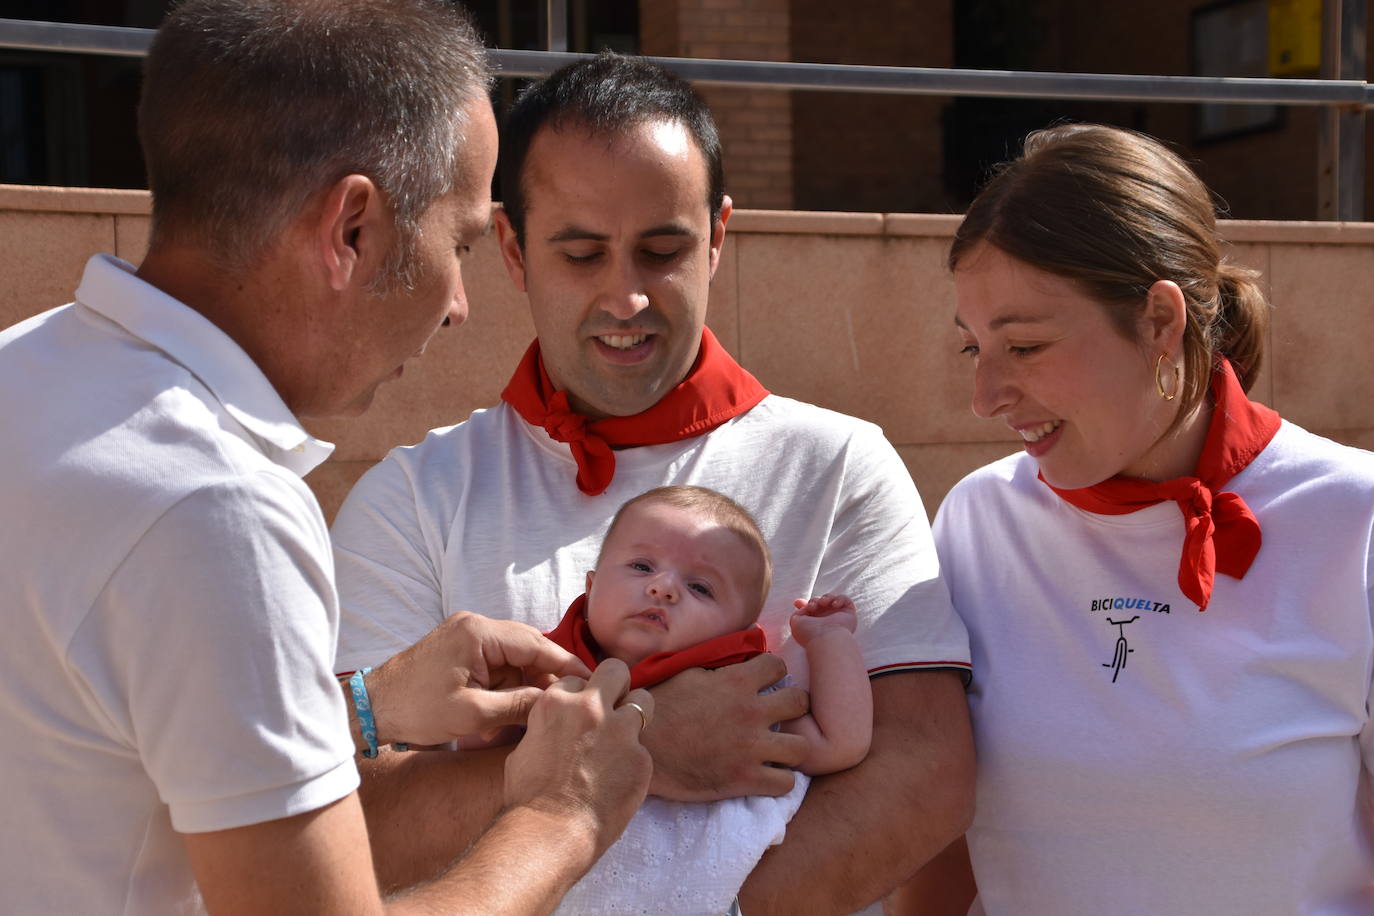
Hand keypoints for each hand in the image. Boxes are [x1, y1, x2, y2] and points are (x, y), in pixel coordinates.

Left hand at [367, 611, 590, 746]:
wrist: (372, 709)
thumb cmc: (417, 710)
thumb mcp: (475, 714)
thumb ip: (520, 705)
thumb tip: (558, 705)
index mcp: (478, 633)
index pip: (536, 644)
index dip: (565, 664)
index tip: (590, 680)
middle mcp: (475, 625)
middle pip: (528, 647)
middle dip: (548, 675)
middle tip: (570, 701)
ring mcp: (467, 635)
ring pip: (515, 656)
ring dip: (528, 682)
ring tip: (542, 710)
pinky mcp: (461, 649)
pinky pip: (498, 663)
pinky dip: (509, 683)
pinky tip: (515, 707)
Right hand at [503, 659, 653, 860]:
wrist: (550, 832)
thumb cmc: (528, 797)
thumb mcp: (525, 748)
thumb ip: (549, 727)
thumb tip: (557, 729)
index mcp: (557, 702)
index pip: (577, 679)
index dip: (580, 696)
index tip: (580, 712)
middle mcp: (591, 708)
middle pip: (616, 671)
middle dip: (616, 685)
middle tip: (612, 707)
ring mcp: (620, 731)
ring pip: (643, 701)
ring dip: (634, 715)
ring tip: (623, 739)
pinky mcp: (641, 758)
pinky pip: (643, 749)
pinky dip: (633, 761)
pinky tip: (618, 780)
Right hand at [642, 653, 809, 801]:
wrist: (640, 749)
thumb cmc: (659, 708)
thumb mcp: (688, 675)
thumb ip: (720, 671)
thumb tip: (738, 664)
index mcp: (736, 681)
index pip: (778, 666)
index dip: (773, 673)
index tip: (766, 683)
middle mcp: (751, 712)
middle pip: (801, 702)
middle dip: (793, 707)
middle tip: (779, 716)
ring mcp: (751, 748)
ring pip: (802, 746)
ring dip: (791, 747)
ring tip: (778, 749)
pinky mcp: (745, 780)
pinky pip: (786, 783)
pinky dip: (780, 780)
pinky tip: (768, 775)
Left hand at [789, 593, 857, 646]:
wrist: (826, 638)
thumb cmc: (809, 632)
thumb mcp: (795, 622)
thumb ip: (797, 612)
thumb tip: (801, 606)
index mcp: (814, 624)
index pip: (810, 611)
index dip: (804, 604)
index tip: (797, 602)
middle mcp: (826, 620)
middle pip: (820, 602)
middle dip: (814, 601)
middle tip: (812, 607)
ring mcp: (838, 617)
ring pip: (832, 599)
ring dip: (826, 597)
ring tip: (822, 603)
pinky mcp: (849, 614)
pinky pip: (845, 600)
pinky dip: (839, 599)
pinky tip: (834, 605)